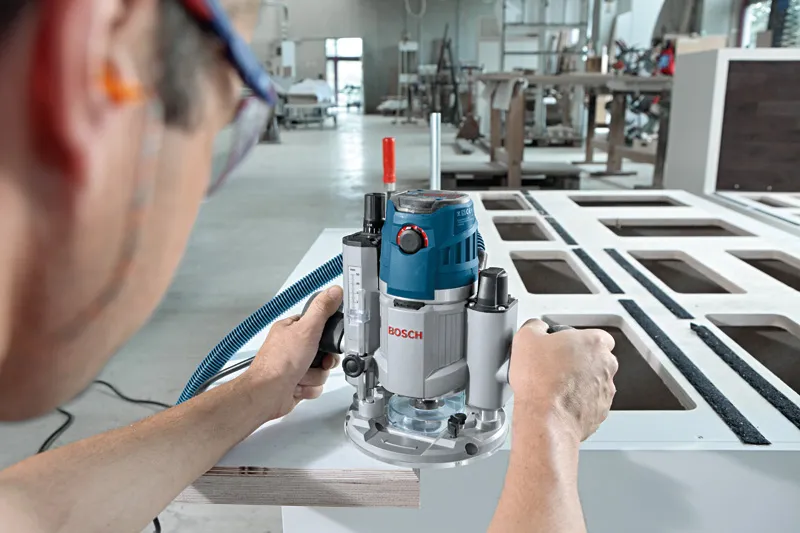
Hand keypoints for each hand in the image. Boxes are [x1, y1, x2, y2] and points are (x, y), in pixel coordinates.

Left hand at [243, 286, 343, 420]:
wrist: (267, 395)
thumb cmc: (279, 363)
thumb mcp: (307, 330)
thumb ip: (322, 310)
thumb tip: (334, 291)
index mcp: (290, 329)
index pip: (318, 326)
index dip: (327, 336)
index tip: (329, 341)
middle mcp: (292, 347)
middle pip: (324, 351)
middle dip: (323, 361)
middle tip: (316, 361)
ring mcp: (293, 367)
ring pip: (321, 370)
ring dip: (314, 376)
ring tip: (301, 375)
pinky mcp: (296, 384)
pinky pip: (315, 386)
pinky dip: (309, 388)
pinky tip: (298, 386)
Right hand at [509, 320, 617, 441]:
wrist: (546, 419)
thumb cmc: (539, 381)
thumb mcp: (526, 337)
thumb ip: (536, 326)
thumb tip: (537, 328)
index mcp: (594, 343)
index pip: (596, 335)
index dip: (577, 340)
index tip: (563, 346)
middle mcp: (606, 365)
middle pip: (596, 358)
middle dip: (578, 361)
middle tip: (555, 365)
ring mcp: (606, 390)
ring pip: (594, 380)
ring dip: (578, 381)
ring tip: (553, 386)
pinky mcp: (600, 410)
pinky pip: (590, 401)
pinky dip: (577, 400)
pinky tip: (558, 401)